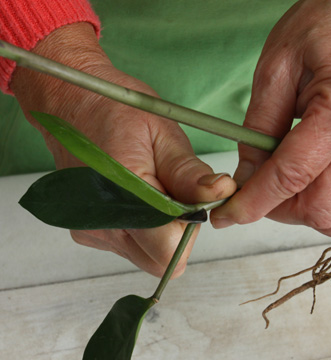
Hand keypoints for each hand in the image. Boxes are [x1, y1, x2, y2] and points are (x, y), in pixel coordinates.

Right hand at [11, 23, 235, 277]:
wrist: (72, 105)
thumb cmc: (118, 113)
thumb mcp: (163, 134)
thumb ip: (189, 172)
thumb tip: (221, 194)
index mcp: (121, 195)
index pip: (169, 251)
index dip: (190, 230)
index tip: (192, 200)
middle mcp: (101, 224)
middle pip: (161, 259)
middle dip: (178, 232)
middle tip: (173, 190)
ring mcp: (92, 232)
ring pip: (148, 254)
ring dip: (162, 230)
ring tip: (153, 187)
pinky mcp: (89, 232)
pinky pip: (132, 245)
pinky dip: (145, 229)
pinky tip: (137, 195)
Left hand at [210, 0, 330, 236]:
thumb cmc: (318, 34)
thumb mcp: (273, 71)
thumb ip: (257, 130)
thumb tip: (246, 180)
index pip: (293, 174)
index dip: (254, 201)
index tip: (227, 214)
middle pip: (321, 208)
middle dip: (279, 210)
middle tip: (258, 189)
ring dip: (301, 211)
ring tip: (283, 181)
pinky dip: (323, 206)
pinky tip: (307, 180)